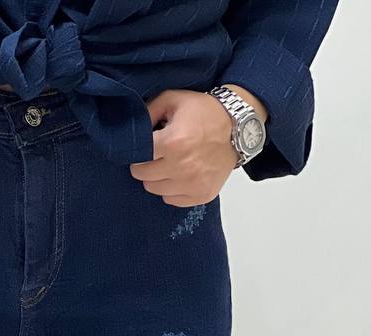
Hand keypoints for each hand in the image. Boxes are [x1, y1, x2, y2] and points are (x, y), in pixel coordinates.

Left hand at [130, 86, 266, 207]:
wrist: (238, 127)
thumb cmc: (204, 112)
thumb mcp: (174, 99)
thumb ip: (148, 111)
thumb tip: (132, 129)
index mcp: (173, 143)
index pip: (138, 160)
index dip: (138, 153)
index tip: (145, 148)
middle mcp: (182, 167)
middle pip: (144, 177)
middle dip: (146, 166)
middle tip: (157, 156)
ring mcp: (192, 184)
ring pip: (156, 190)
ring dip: (159, 178)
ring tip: (170, 164)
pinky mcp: (201, 195)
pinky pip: (172, 200)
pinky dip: (173, 189)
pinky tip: (181, 175)